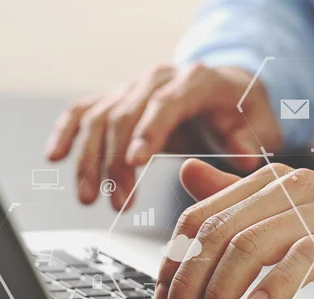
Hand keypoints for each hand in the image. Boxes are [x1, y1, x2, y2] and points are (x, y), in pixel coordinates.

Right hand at [44, 64, 281, 209]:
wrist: (225, 89)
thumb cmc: (241, 110)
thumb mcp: (258, 123)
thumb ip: (250, 141)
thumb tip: (242, 160)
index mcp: (194, 81)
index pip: (165, 104)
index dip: (148, 131)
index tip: (136, 163)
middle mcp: (158, 80)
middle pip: (125, 115)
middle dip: (116, 161)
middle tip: (118, 202)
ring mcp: (134, 88)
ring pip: (100, 118)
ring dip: (90, 160)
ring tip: (90, 197)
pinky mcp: (118, 100)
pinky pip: (85, 111)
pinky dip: (66, 132)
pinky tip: (55, 156)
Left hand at [154, 160, 313, 298]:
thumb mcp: (283, 221)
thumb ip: (235, 199)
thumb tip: (187, 174)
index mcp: (269, 182)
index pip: (202, 216)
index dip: (174, 260)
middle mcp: (291, 188)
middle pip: (219, 232)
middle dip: (189, 282)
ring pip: (252, 245)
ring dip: (223, 291)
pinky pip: (303, 257)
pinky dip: (275, 285)